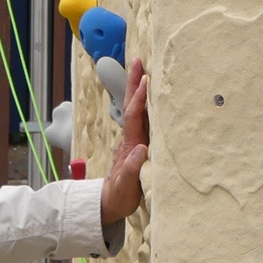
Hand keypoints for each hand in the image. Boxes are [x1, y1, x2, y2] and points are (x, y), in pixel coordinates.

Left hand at [100, 57, 148, 226]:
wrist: (110, 202)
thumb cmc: (120, 195)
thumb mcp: (126, 185)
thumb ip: (132, 168)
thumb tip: (142, 149)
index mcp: (130, 145)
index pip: (135, 117)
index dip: (139, 99)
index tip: (145, 81)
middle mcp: (131, 138)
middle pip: (131, 106)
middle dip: (133, 83)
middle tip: (138, 60)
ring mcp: (133, 140)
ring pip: (136, 110)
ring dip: (138, 89)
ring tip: (144, 70)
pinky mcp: (137, 144)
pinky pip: (143, 119)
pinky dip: (146, 104)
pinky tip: (151, 96)